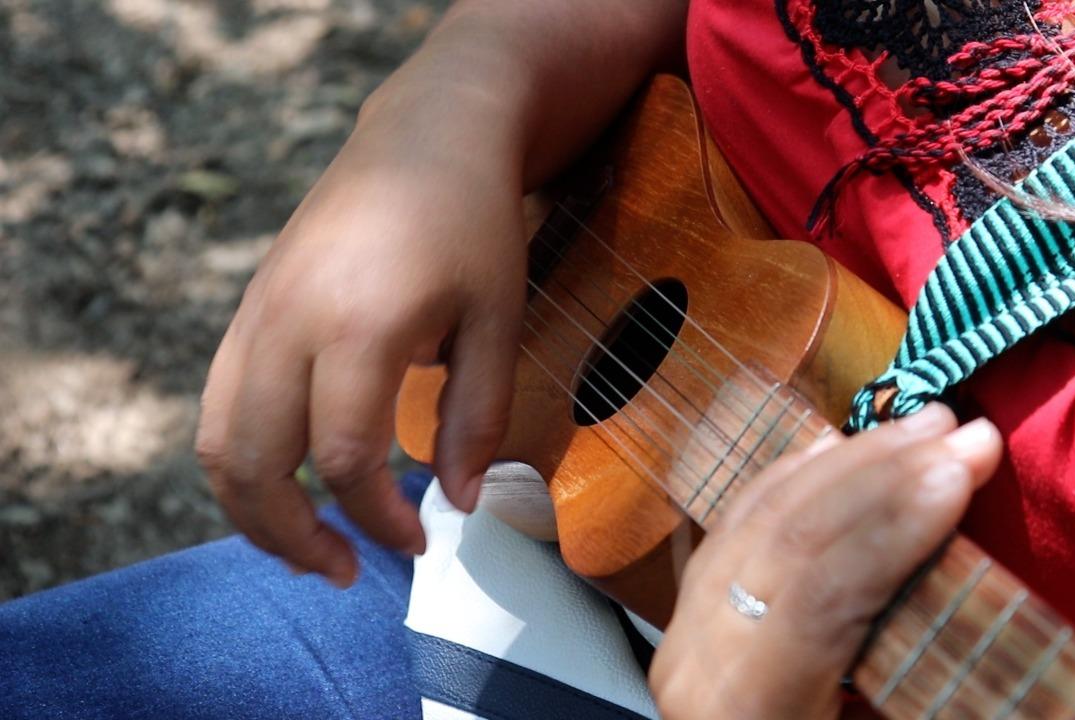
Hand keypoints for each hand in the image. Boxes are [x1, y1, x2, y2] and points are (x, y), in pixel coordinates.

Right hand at [195, 90, 526, 586]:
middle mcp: (289, 323)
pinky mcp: (249, 307)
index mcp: (360, 328)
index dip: (378, 520)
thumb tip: (458, 504)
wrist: (426, 134)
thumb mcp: (499, 319)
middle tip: (345, 572)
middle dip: (294, 538)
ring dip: (251, 510)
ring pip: (217, 441)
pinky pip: (217, 403)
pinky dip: (239, 460)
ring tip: (306, 545)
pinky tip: (288, 480)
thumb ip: (478, 417)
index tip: (420, 542)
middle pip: (256, 465)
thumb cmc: (474, 225)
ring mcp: (257, 313)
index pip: (344, 461)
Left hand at [649, 404, 1002, 719]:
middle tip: (961, 435)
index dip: (893, 523)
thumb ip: (931, 684)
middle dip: (883, 474)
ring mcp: (687, 629)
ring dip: (848, 463)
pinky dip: (793, 478)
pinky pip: (739, 523)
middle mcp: (700, 658)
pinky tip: (837, 445)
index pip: (818, 589)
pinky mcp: (694, 612)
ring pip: (762, 516)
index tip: (963, 471)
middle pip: (789, 536)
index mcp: (744, 703)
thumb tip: (1017, 641)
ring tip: (922, 428)